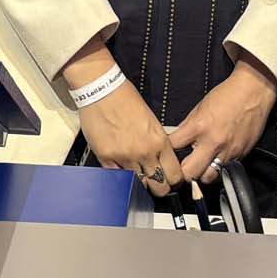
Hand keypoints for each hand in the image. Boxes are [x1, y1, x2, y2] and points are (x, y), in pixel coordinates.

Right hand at [65, 59, 182, 197]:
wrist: (102, 90)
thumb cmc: (125, 99)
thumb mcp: (152, 121)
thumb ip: (158, 143)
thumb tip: (161, 159)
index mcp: (159, 141)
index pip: (174, 175)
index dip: (174, 180)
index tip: (170, 180)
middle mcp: (144, 152)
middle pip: (159, 187)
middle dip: (159, 187)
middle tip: (156, 182)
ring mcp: (124, 157)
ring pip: (138, 185)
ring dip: (140, 183)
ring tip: (137, 174)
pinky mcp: (106, 158)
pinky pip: (117, 178)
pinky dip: (121, 177)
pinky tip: (122, 169)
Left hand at [168, 59, 276, 183]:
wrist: (253, 91)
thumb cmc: (227, 96)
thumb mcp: (199, 108)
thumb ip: (187, 127)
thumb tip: (176, 141)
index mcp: (199, 127)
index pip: (174, 147)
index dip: (167, 151)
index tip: (167, 154)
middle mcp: (213, 142)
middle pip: (190, 173)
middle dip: (183, 174)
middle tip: (181, 170)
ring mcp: (228, 151)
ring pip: (209, 178)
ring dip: (202, 175)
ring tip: (200, 167)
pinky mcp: (241, 155)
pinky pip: (226, 170)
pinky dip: (219, 169)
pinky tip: (216, 160)